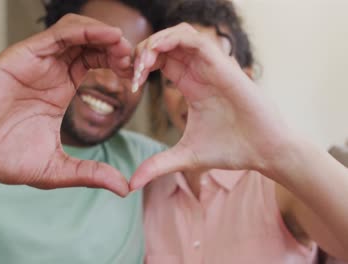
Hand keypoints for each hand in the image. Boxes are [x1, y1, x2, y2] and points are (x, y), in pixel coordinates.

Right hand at [0, 14, 132, 195]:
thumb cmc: (4, 159)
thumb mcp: (58, 168)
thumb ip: (91, 173)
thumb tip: (124, 189)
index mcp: (60, 89)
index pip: (94, 61)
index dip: (118, 63)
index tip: (137, 77)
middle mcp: (50, 71)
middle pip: (90, 43)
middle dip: (116, 47)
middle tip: (136, 61)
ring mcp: (35, 62)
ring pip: (75, 33)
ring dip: (103, 35)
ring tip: (124, 49)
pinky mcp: (20, 57)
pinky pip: (56, 35)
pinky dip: (83, 32)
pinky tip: (106, 38)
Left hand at [130, 23, 292, 188]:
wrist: (265, 152)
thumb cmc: (230, 150)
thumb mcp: (184, 157)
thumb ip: (157, 165)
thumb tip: (131, 185)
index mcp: (190, 84)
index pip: (160, 60)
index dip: (140, 65)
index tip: (128, 83)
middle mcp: (199, 71)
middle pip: (165, 43)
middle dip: (141, 52)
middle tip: (128, 73)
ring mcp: (211, 66)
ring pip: (177, 35)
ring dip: (153, 43)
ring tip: (140, 66)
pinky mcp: (223, 66)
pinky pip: (194, 40)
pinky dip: (171, 40)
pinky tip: (154, 57)